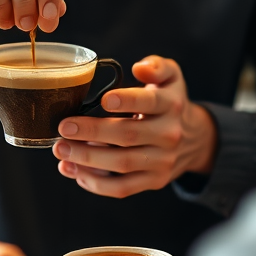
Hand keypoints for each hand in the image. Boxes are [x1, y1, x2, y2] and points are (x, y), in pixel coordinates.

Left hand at [53, 55, 217, 197]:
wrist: (194, 139)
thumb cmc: (169, 102)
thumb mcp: (170, 77)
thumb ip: (157, 66)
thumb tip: (140, 67)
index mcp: (171, 104)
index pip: (151, 102)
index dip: (128, 101)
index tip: (104, 99)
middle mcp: (169, 134)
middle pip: (129, 135)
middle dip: (93, 132)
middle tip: (64, 127)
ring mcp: (162, 161)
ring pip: (123, 163)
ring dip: (88, 158)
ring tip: (61, 150)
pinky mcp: (154, 181)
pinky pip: (122, 188)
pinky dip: (96, 184)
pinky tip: (74, 171)